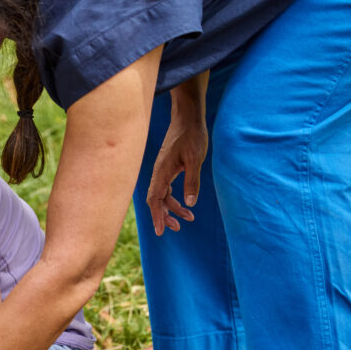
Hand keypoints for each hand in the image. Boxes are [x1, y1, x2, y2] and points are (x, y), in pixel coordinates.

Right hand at [146, 74, 208, 235]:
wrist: (187, 117)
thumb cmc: (191, 136)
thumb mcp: (195, 159)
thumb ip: (192, 181)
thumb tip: (191, 203)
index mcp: (162, 172)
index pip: (155, 199)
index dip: (156, 216)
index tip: (160, 231)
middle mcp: (158, 173)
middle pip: (155, 200)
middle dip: (164, 216)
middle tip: (177, 228)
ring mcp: (162, 171)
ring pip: (162, 195)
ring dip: (172, 208)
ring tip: (188, 218)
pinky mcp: (168, 168)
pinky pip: (166, 188)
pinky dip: (173, 198)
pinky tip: (185, 203)